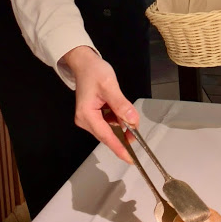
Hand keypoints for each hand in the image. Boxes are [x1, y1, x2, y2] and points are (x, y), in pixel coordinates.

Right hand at [62, 46, 137, 163]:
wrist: (84, 63)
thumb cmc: (94, 71)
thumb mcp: (109, 86)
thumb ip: (121, 105)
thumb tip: (132, 122)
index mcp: (86, 115)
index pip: (106, 136)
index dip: (119, 148)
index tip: (130, 159)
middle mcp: (85, 120)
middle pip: (108, 134)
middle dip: (123, 134)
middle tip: (136, 129)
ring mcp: (88, 119)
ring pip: (109, 129)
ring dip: (121, 125)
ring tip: (128, 115)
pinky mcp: (92, 116)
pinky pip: (108, 123)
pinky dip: (117, 119)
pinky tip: (120, 110)